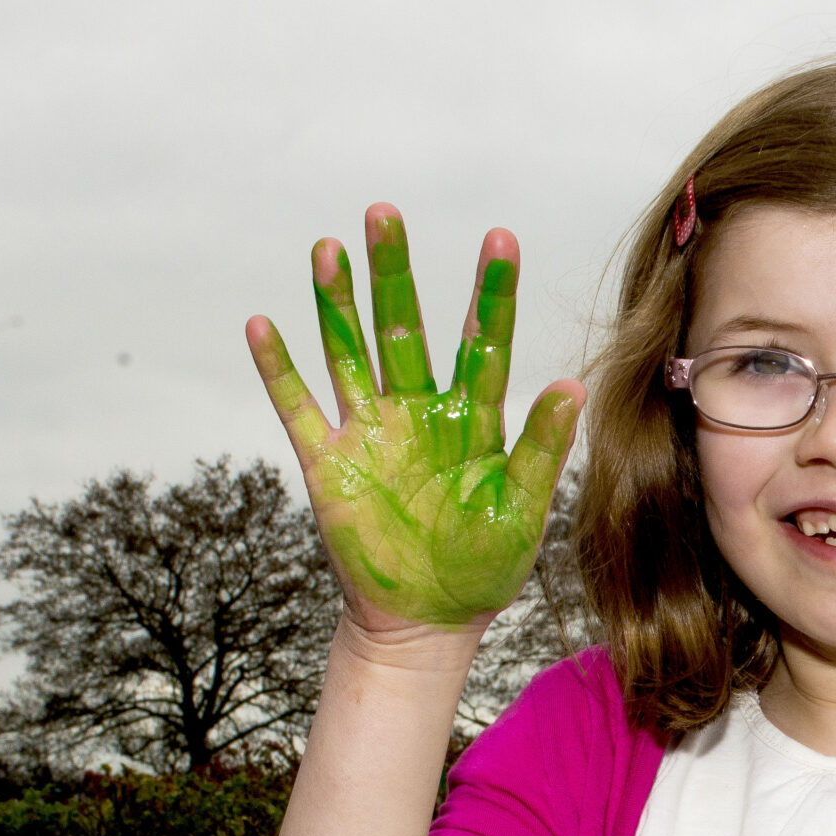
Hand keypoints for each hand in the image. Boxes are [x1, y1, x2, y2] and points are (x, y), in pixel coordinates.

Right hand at [247, 205, 580, 633]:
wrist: (429, 622)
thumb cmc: (484, 568)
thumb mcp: (523, 509)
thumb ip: (544, 447)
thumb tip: (574, 384)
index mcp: (472, 420)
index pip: (483, 342)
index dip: (490, 292)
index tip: (500, 238)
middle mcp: (417, 413)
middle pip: (403, 328)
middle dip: (395, 272)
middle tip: (386, 214)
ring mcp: (369, 432)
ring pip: (349, 351)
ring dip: (335, 302)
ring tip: (330, 248)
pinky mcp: (328, 464)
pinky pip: (297, 407)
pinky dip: (279, 369)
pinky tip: (262, 324)